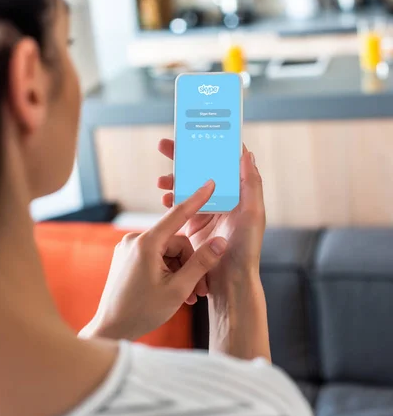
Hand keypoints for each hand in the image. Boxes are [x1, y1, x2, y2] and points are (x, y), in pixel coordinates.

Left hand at [79, 181, 226, 341]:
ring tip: (186, 297)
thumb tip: (220, 242)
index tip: (209, 183)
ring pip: (167, 251)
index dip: (197, 199)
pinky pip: (155, 257)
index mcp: (146, 243)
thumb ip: (201, 263)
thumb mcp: (178, 289)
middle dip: (190, 264)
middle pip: (176, 242)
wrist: (110, 330)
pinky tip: (173, 292)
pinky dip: (167, 271)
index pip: (177, 214)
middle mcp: (135, 240)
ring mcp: (129, 248)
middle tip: (199, 291)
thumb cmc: (141, 312)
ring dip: (180, 272)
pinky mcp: (127, 257)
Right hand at [158, 140, 264, 278]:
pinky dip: (171, 199)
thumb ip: (251, 184)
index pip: (223, 161)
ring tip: (161, 181)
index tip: (194, 133)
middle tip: (165, 144)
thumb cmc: (247, 249)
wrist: (230, 282)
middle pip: (201, 169)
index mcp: (239, 192)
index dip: (209, 145)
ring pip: (188, 185)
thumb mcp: (254, 214)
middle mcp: (224, 198)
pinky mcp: (194, 224)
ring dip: (174, 179)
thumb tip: (246, 153)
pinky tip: (165, 199)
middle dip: (183, 156)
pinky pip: (180, 205)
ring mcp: (208, 210)